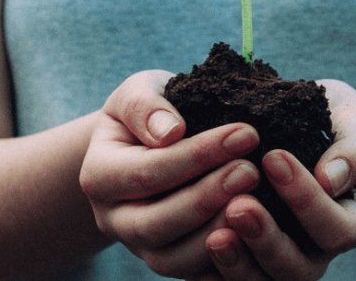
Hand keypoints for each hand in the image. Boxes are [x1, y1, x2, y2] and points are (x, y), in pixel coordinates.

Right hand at [79, 70, 261, 277]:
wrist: (147, 144)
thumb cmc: (149, 113)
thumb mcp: (138, 92)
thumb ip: (145, 106)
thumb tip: (170, 131)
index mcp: (98, 175)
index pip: (147, 172)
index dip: (197, 155)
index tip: (246, 133)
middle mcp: (113, 219)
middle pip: (156, 223)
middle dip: (208, 197)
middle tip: (252, 170)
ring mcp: (140, 247)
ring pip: (174, 259)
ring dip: (217, 233)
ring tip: (257, 202)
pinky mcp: (170, 261)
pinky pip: (196, 273)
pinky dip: (226, 260)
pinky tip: (257, 233)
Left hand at [201, 79, 355, 280]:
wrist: (306, 126)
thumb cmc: (333, 120)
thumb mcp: (352, 121)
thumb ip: (354, 149)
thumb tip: (330, 179)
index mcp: (351, 220)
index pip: (336, 229)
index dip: (307, 200)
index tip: (274, 157)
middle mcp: (318, 251)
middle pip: (298, 269)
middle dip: (267, 239)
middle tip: (239, 205)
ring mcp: (282, 262)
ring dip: (237, 263)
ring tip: (215, 235)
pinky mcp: (249, 261)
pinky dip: (214, 271)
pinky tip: (195, 242)